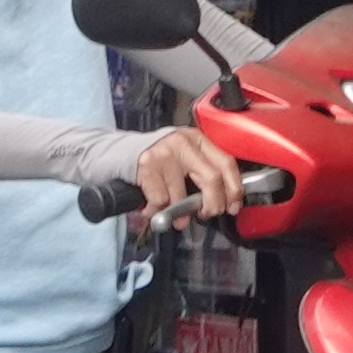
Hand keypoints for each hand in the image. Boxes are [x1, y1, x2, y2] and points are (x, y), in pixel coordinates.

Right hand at [130, 123, 246, 226]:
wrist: (118, 153)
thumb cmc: (156, 160)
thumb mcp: (184, 158)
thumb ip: (204, 173)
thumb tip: (223, 201)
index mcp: (197, 139)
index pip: (226, 163)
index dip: (233, 189)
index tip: (233, 206)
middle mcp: (182, 141)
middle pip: (212, 178)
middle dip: (212, 204)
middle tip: (206, 214)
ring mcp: (164, 152)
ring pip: (182, 195)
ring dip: (178, 213)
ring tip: (171, 212)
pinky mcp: (146, 165)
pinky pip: (161, 200)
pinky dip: (157, 210)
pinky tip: (153, 206)